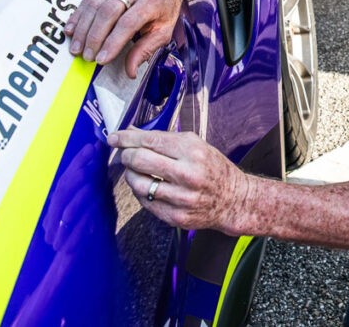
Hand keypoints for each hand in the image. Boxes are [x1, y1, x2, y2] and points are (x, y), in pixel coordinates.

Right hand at [64, 0, 187, 76]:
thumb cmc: (164, 8)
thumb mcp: (164, 30)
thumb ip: (146, 50)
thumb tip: (130, 72)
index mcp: (151, 2)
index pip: (128, 23)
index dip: (113, 42)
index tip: (102, 59)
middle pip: (108, 12)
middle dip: (95, 37)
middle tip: (87, 57)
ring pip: (94, 5)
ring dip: (82, 29)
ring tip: (76, 49)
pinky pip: (87, 0)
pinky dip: (77, 16)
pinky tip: (70, 31)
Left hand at [111, 128, 249, 231]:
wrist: (233, 199)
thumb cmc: (214, 169)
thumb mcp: (196, 145)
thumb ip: (165, 139)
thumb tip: (133, 132)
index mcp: (193, 151)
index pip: (150, 141)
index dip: (127, 138)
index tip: (114, 137)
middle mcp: (187, 174)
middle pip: (139, 160)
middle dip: (126, 155)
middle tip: (124, 154)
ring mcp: (181, 198)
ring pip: (138, 184)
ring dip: (131, 174)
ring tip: (137, 171)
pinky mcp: (175, 216)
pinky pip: (145, 202)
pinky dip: (141, 191)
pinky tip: (147, 186)